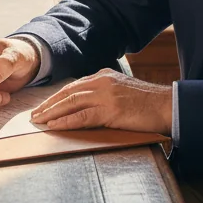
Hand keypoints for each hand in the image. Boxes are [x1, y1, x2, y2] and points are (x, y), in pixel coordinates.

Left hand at [30, 69, 171, 134]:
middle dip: (48, 104)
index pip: (74, 86)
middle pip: (68, 92)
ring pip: (71, 102)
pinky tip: (54, 126)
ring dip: (51, 113)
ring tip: (38, 121)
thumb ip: (106, 94)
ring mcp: (106, 94)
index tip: (44, 106)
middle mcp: (102, 81)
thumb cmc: (148, 103)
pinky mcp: (111, 110)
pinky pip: (82, 116)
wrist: (168, 105)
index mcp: (104, 76)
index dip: (57, 97)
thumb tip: (88, 107)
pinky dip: (66, 121)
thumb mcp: (123, 92)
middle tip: (34, 115)